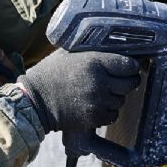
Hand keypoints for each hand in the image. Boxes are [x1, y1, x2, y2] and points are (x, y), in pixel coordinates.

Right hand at [17, 49, 140, 132]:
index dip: (132, 66)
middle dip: (128, 82)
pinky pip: (113, 115)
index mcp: (94, 61)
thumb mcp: (69, 53)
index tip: (130, 67)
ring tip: (100, 93)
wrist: (34, 101)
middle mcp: (99, 82)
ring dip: (115, 97)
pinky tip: (95, 105)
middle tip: (119, 81)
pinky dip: (108, 112)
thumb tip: (114, 48)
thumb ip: (92, 52)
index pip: (129, 65)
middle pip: (131, 84)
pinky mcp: (94, 118)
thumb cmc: (50, 74)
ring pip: (121, 100)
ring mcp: (97, 102)